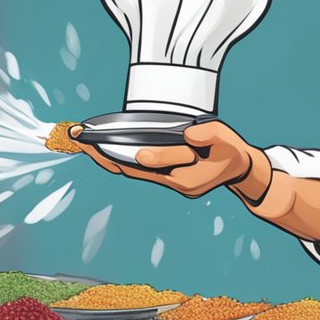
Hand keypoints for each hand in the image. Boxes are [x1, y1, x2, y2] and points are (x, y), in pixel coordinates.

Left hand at [71, 121, 255, 198]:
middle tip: (83, 141)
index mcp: (190, 180)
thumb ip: (209, 136)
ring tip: (84, 143)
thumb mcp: (227, 141)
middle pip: (135, 170)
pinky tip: (102, 149)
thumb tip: (187, 135)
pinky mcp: (163, 176)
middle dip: (109, 156)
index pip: (160, 164)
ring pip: (132, 171)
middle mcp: (174, 183)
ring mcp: (167, 181)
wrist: (236, 168)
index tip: (119, 148)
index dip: (140, 155)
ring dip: (108, 158)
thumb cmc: (231, 151)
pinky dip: (118, 158)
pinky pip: (136, 168)